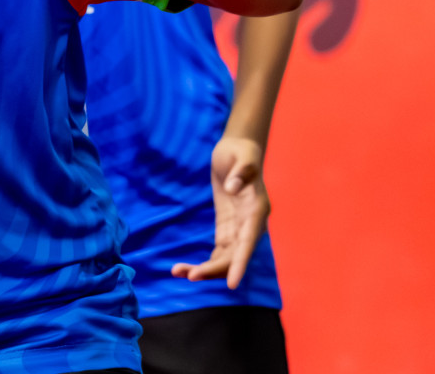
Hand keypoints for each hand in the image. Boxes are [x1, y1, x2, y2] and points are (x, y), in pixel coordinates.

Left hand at [171, 135, 270, 288]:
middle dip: (213, 269)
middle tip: (188, 275)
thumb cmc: (241, 152)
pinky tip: (184, 268)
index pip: (248, 243)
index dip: (240, 264)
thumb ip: (241, 171)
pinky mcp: (228, 228)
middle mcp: (251, 226)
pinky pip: (219, 252)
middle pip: (234, 256)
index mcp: (257, 211)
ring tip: (177, 272)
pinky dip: (205, 262)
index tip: (232, 284)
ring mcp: (239, 229)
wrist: (237, 150)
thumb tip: (232, 187)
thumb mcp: (242, 157)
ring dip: (205, 269)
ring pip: (225, 258)